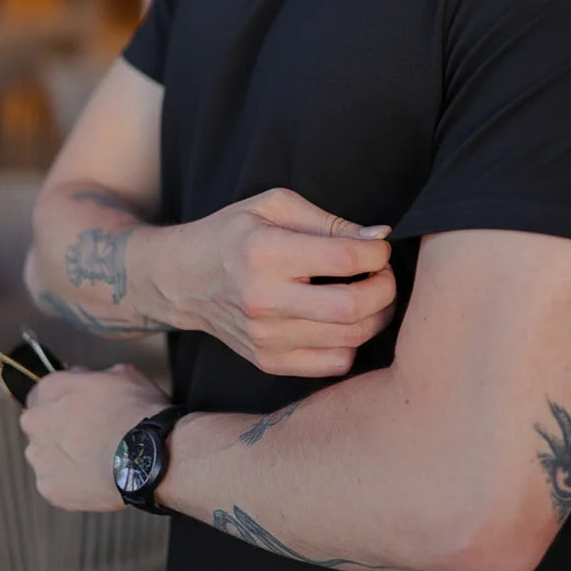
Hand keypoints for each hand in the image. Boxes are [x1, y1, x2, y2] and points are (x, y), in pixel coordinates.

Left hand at [20, 364, 169, 510]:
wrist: (147, 458)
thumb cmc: (137, 412)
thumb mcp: (122, 373)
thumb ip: (92, 376)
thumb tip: (85, 380)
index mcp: (52, 389)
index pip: (42, 391)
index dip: (62, 399)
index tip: (77, 406)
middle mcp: (37, 422)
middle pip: (38, 423)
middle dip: (56, 426)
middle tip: (87, 432)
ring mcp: (41, 458)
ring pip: (43, 455)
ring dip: (60, 455)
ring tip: (92, 457)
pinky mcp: (50, 489)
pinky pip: (54, 482)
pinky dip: (69, 480)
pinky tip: (92, 475)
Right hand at [185, 188, 396, 377]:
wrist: (184, 279)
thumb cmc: (233, 233)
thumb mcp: (275, 205)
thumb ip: (329, 222)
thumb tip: (380, 237)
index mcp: (265, 253)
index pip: (345, 260)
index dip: (377, 254)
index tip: (378, 248)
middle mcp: (264, 300)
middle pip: (353, 307)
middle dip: (385, 288)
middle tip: (383, 274)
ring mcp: (265, 338)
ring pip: (349, 339)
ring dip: (376, 316)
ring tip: (371, 294)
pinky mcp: (268, 362)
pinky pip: (333, 364)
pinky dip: (352, 342)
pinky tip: (344, 321)